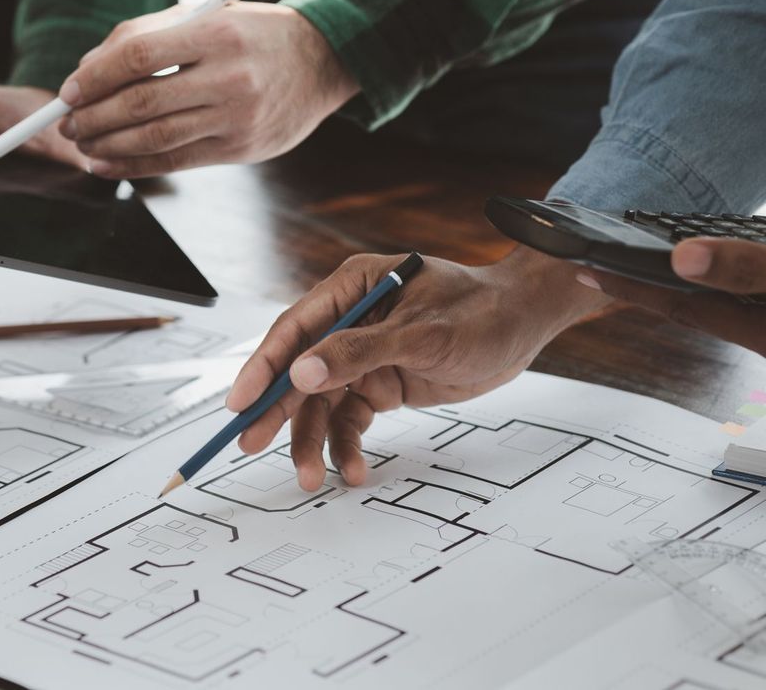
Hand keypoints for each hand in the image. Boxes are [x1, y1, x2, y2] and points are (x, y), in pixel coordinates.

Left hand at [55, 2, 357, 177]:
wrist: (320, 61)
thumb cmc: (249, 33)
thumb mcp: (205, 15)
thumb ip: (146, 35)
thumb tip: (86, 72)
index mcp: (216, 33)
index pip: (139, 56)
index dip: (96, 77)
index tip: (69, 91)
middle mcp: (229, 77)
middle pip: (142, 103)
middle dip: (93, 116)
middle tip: (65, 122)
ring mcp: (237, 117)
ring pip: (155, 138)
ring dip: (107, 144)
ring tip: (82, 143)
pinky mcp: (241, 149)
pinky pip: (176, 162)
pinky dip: (133, 166)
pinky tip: (106, 164)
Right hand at [225, 249, 610, 490]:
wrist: (524, 326)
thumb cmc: (479, 313)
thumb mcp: (422, 333)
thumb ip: (359, 351)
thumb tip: (301, 373)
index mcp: (350, 288)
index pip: (294, 329)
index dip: (263, 367)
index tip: (241, 403)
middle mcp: (348, 320)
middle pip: (298, 370)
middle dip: (277, 411)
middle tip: (248, 445)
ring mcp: (362, 355)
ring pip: (321, 403)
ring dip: (313, 439)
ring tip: (310, 477)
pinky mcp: (380, 384)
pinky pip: (351, 419)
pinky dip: (347, 446)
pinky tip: (352, 470)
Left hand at [578, 238, 765, 385]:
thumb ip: (755, 269)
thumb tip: (683, 261)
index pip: (689, 312)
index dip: (635, 287)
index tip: (589, 272)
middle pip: (709, 314)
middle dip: (661, 287)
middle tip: (611, 264)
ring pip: (740, 311)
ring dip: (702, 287)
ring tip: (658, 264)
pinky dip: (741, 289)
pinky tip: (732, 272)